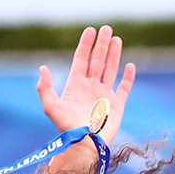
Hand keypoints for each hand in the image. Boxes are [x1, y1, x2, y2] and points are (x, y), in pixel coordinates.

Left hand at [38, 26, 135, 141]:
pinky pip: (125, 87)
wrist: (86, 144)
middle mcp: (91, 87)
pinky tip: (130, 65)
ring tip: (117, 40)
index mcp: (76, 84)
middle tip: (107, 29)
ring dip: (114, 55)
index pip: (82, 59)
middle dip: (102, 45)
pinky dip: (128, 77)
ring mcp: (105, 95)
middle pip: (97, 60)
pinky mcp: (118, 105)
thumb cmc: (67, 127)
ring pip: (111, 69)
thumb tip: (44, 67)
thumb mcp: (50, 106)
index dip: (86, 44)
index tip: (91, 31)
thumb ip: (45, 87)